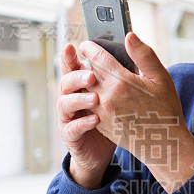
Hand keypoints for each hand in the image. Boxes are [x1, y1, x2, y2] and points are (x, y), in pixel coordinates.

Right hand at [56, 43, 116, 188]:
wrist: (114, 148)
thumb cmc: (119, 116)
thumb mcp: (123, 93)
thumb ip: (122, 72)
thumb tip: (129, 45)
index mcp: (84, 85)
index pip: (74, 67)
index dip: (71, 57)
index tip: (74, 47)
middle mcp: (73, 98)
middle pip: (67, 82)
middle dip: (77, 76)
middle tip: (92, 75)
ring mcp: (70, 117)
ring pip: (65, 103)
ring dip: (79, 99)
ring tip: (95, 98)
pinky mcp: (72, 135)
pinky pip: (72, 127)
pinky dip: (82, 123)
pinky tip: (95, 120)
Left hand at [82, 32, 193, 192]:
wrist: (163, 144)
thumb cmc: (166, 110)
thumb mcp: (161, 78)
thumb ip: (143, 55)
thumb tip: (129, 36)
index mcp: (121, 82)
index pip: (97, 57)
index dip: (90, 47)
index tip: (88, 44)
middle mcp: (107, 96)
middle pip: (87, 73)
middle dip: (86, 64)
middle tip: (90, 58)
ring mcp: (102, 113)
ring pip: (85, 91)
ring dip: (87, 82)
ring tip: (94, 77)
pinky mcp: (102, 125)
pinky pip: (89, 107)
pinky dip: (91, 98)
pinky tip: (99, 95)